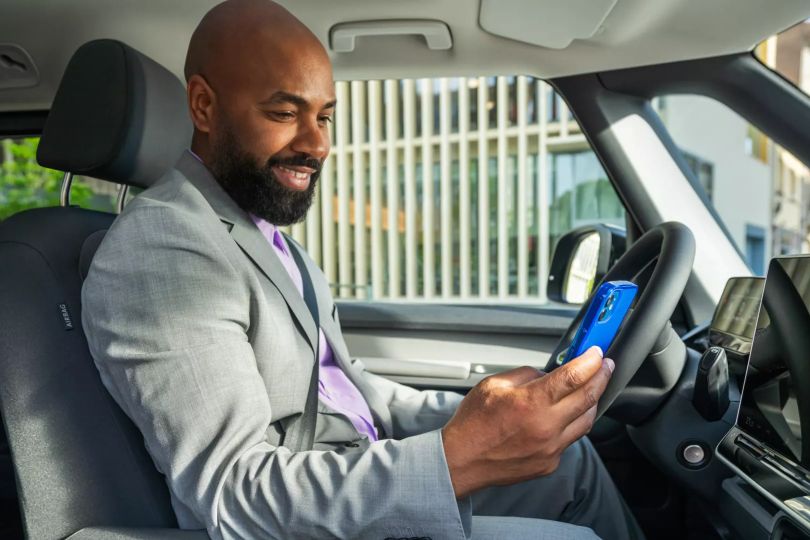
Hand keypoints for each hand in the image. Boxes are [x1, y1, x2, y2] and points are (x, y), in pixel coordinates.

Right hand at [441, 346, 613, 497]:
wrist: (462, 460)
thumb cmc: (473, 424)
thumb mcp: (493, 385)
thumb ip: (525, 375)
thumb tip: (547, 374)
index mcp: (531, 403)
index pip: (573, 377)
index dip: (590, 361)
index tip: (597, 353)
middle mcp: (546, 426)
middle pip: (588, 398)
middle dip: (601, 378)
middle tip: (604, 366)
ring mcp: (551, 448)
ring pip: (587, 421)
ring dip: (592, 402)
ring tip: (590, 389)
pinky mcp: (550, 462)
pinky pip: (571, 439)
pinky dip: (572, 424)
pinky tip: (565, 416)